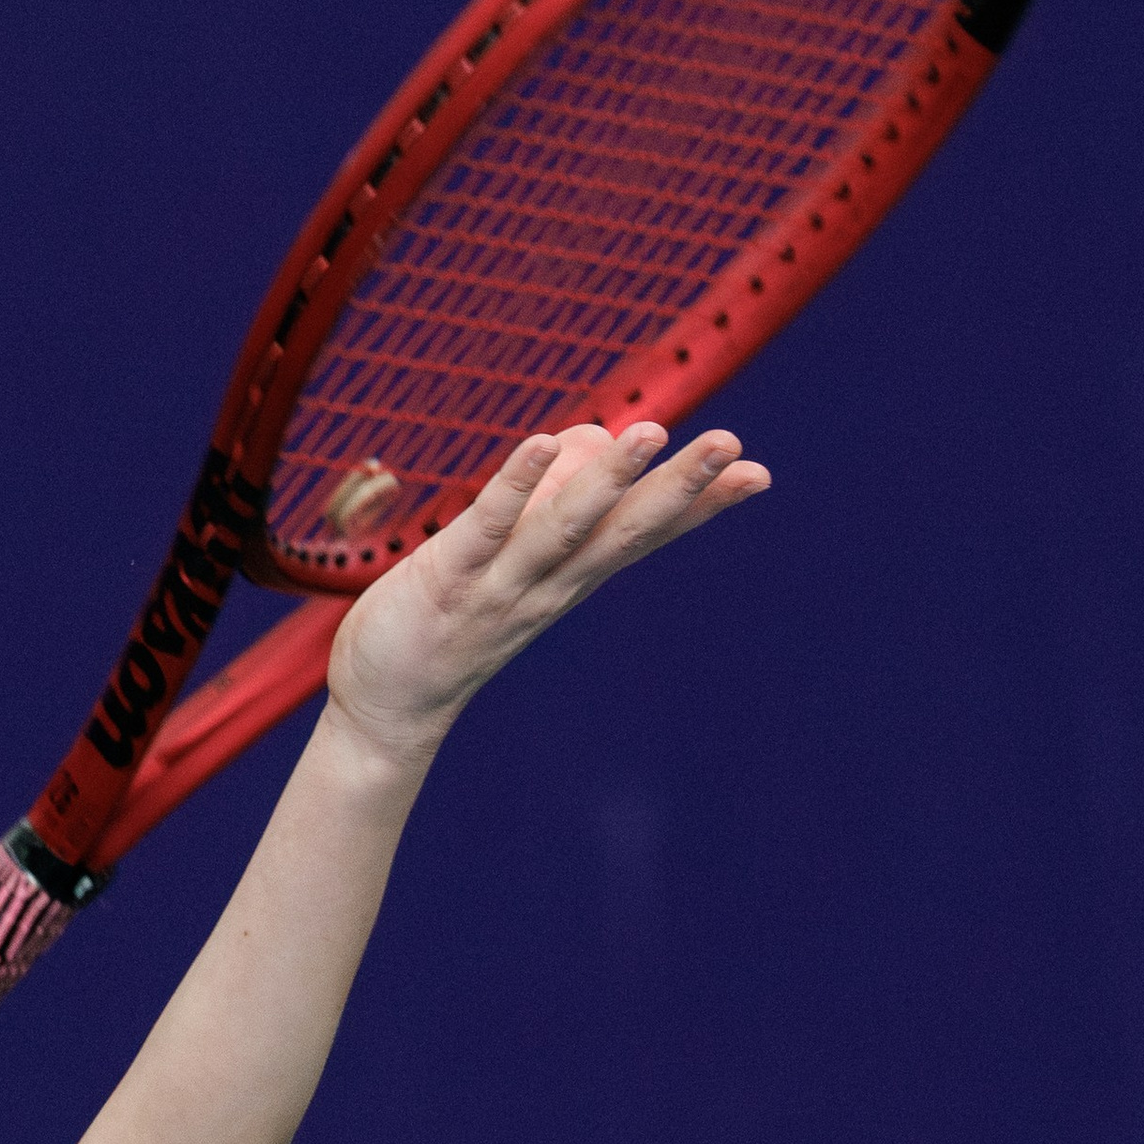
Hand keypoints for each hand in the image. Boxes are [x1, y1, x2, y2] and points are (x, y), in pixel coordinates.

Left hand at [323, 420, 768, 764]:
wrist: (387, 711)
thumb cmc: (450, 625)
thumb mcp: (512, 563)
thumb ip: (550, 505)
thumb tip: (591, 439)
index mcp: (568, 581)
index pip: (643, 536)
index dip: (698, 506)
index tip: (756, 474)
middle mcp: (548, 586)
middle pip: (624, 530)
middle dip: (678, 487)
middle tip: (732, 445)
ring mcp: (500, 585)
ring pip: (566, 529)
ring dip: (610, 480)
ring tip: (653, 432)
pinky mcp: (446, 580)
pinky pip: (487, 527)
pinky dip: (516, 485)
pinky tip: (542, 443)